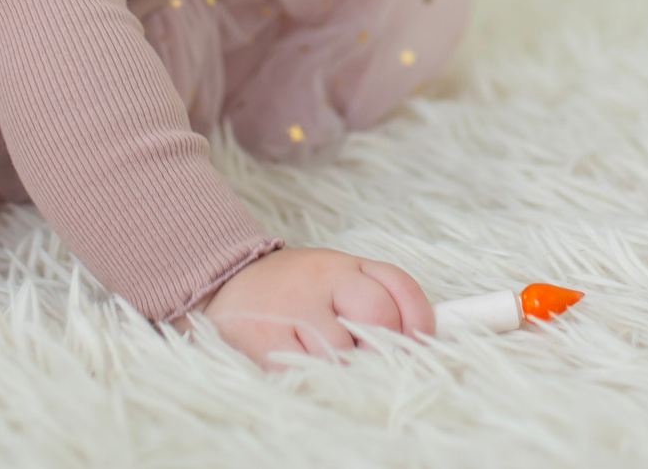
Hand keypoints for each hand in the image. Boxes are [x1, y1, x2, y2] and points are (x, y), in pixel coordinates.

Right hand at [200, 246, 433, 365]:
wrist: (225, 281)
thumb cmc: (294, 288)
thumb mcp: (338, 276)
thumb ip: (379, 295)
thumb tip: (422, 339)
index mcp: (344, 265)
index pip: (398, 288)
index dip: (417, 323)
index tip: (418, 347)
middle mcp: (320, 280)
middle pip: (377, 316)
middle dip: (385, 350)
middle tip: (375, 365)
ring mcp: (292, 309)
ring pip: (343, 352)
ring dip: (347, 369)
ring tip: (333, 365)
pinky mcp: (265, 340)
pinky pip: (305, 373)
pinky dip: (315, 381)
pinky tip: (308, 371)